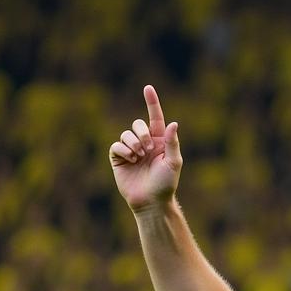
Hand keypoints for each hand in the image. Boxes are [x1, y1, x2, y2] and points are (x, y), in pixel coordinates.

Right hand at [109, 85, 182, 211]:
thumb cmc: (165, 184)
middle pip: (138, 124)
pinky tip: (130, 160)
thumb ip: (172, 143)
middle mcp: (145, 143)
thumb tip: (173, 123)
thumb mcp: (174, 163)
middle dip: (141, 133)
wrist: (151, 201)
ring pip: (126, 133)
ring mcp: (131, 150)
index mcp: (160, 142)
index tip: (148, 88)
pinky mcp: (119, 158)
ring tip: (139, 157)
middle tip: (147, 149)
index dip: (152, 103)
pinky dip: (123, 151)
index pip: (155, 118)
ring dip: (133, 143)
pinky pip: (116, 145)